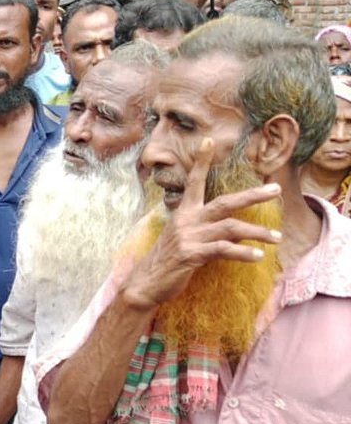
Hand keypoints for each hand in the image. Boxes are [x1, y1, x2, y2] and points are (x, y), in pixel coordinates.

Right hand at [123, 139, 280, 311]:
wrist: (146, 283)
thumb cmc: (166, 260)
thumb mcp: (181, 237)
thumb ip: (201, 228)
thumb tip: (227, 227)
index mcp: (183, 213)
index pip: (193, 182)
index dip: (201, 162)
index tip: (209, 141)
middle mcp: (186, 221)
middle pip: (224, 203)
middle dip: (252, 196)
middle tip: (275, 191)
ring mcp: (189, 237)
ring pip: (230, 227)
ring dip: (257, 233)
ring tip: (276, 237)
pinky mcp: (191, 255)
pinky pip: (222, 250)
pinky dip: (243, 253)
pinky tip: (257, 256)